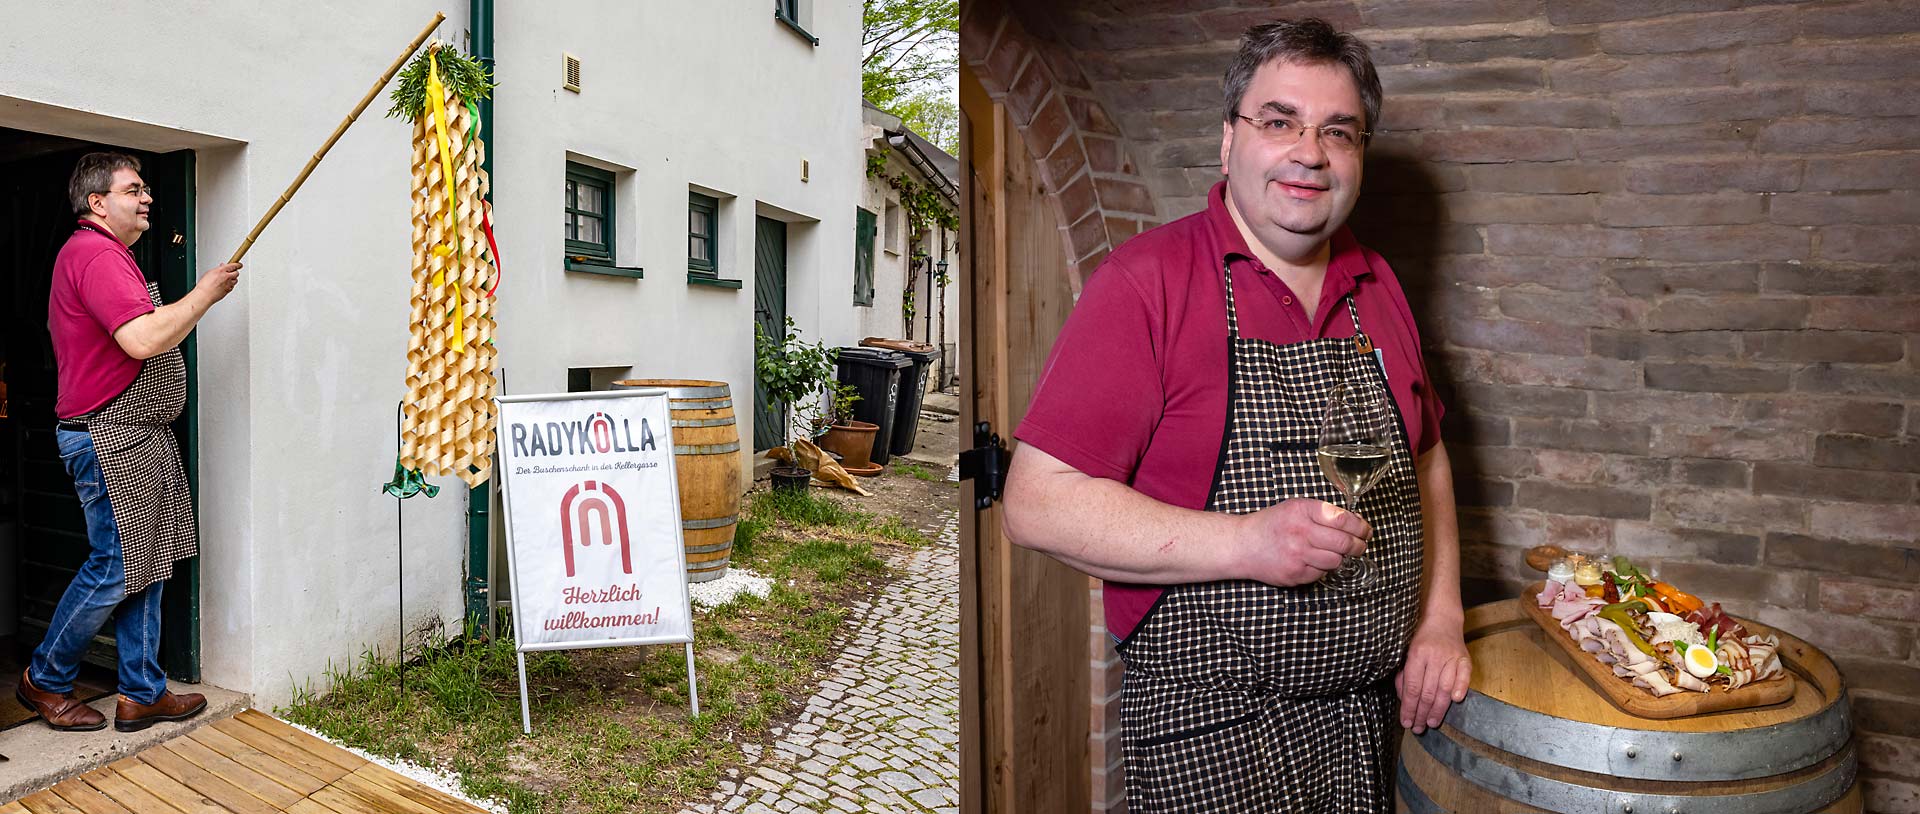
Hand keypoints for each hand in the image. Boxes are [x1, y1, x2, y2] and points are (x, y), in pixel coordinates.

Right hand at [196, 262, 240, 302]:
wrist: (204, 295)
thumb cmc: (204, 285)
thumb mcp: (209, 273)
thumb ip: (218, 269)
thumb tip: (222, 266)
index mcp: (221, 271)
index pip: (233, 266)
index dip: (237, 265)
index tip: (239, 264)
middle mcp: (227, 277)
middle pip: (236, 273)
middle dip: (234, 272)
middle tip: (231, 272)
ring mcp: (229, 284)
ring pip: (235, 280)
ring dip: (232, 279)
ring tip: (226, 279)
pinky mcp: (229, 290)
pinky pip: (232, 286)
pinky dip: (230, 285)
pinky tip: (225, 285)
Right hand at [1236, 498, 1368, 585]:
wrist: (1244, 545)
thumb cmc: (1272, 525)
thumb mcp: (1296, 508)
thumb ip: (1324, 513)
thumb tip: (1356, 523)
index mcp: (1303, 510)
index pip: (1344, 520)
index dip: (1361, 527)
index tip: (1365, 530)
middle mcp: (1301, 532)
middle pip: (1345, 543)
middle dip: (1358, 545)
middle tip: (1360, 545)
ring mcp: (1298, 554)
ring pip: (1336, 560)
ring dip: (1340, 557)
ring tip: (1334, 552)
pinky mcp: (1295, 573)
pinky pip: (1322, 573)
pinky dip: (1322, 567)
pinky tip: (1313, 560)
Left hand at [1397, 616, 1470, 733]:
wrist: (1443, 618)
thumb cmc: (1421, 639)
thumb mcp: (1406, 653)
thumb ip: (1404, 676)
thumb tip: (1403, 700)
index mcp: (1416, 654)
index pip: (1412, 687)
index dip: (1409, 707)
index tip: (1406, 721)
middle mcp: (1434, 656)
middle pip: (1428, 691)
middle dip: (1422, 713)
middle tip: (1418, 728)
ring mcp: (1451, 656)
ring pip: (1444, 687)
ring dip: (1439, 708)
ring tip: (1432, 723)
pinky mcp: (1465, 657)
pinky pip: (1464, 675)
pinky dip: (1461, 688)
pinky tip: (1455, 701)